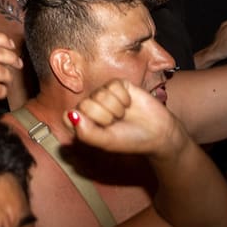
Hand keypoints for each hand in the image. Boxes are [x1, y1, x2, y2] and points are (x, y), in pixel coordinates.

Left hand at [68, 79, 182, 158]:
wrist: (158, 133)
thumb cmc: (129, 139)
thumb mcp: (106, 142)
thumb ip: (86, 132)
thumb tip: (71, 114)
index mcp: (82, 121)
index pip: (68, 117)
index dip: (85, 124)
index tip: (100, 132)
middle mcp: (89, 106)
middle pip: (85, 105)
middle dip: (104, 117)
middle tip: (116, 123)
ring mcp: (102, 94)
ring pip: (99, 94)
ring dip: (116, 108)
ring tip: (123, 115)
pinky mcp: (117, 84)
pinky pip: (113, 85)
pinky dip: (123, 98)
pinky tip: (129, 104)